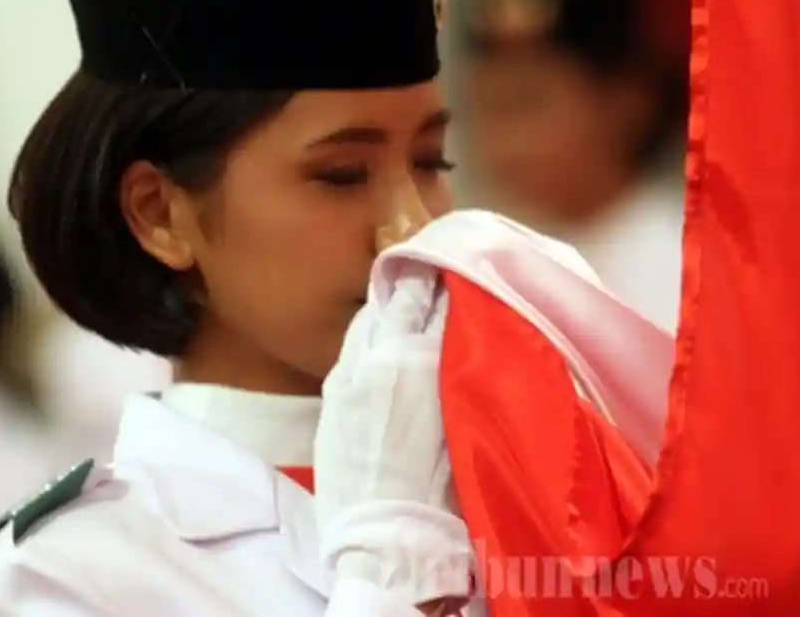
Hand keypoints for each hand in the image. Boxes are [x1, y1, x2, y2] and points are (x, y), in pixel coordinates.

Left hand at [315, 263, 469, 607]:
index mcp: (424, 362)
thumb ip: (462, 369)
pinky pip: (351, 344)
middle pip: (403, 299)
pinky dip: (368, 330)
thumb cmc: (440, 489)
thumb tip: (468, 335)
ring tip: (403, 290)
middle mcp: (383, 356)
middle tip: (431, 263)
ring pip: (370, 316)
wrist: (382, 535)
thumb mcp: (466, 420)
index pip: (443, 303)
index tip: (462, 265)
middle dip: (418, 279)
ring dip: (389, 302)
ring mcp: (350, 372)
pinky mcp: (331, 393)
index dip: (454, 281)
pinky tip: (377, 333)